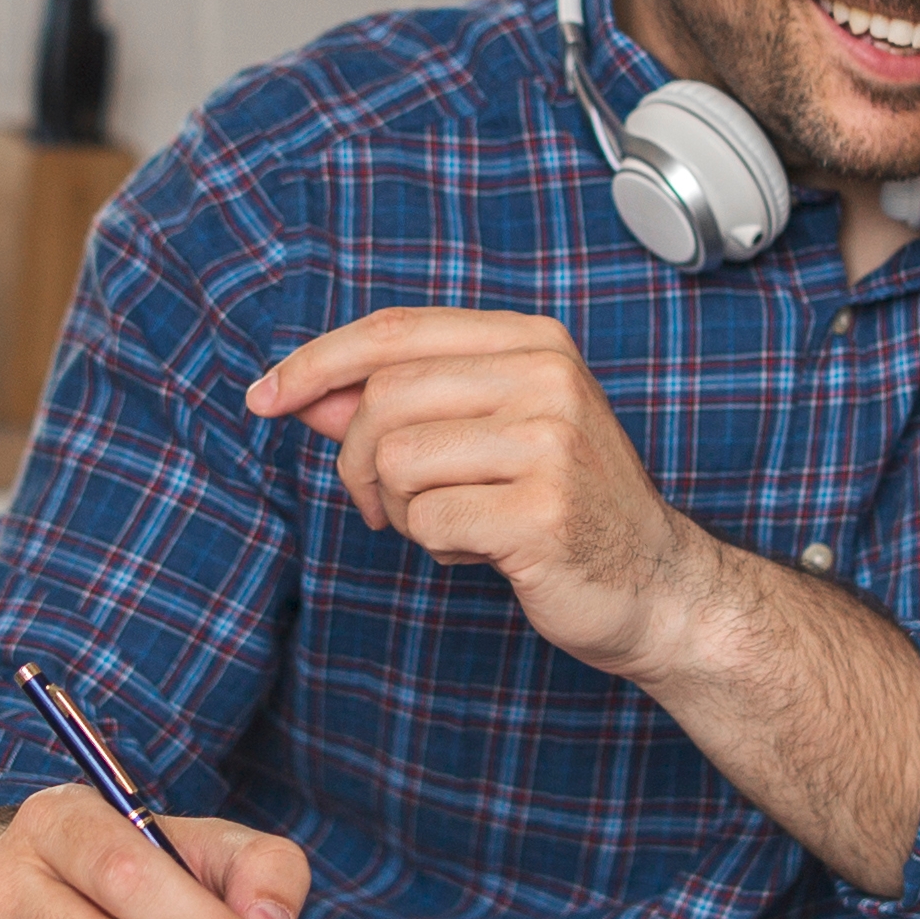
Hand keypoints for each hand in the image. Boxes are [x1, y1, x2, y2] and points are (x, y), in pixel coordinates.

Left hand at [247, 306, 707, 676]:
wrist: (656, 587)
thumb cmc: (562, 508)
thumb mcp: (482, 437)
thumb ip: (399, 406)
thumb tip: (304, 392)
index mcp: (532, 342)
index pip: (396, 330)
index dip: (317, 362)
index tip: (263, 396)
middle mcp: (545, 377)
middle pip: (383, 398)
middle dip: (358, 463)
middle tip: (386, 506)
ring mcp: (551, 441)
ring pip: (396, 459)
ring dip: (402, 509)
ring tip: (453, 526)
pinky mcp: (543, 510)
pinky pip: (428, 518)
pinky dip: (435, 544)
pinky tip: (480, 550)